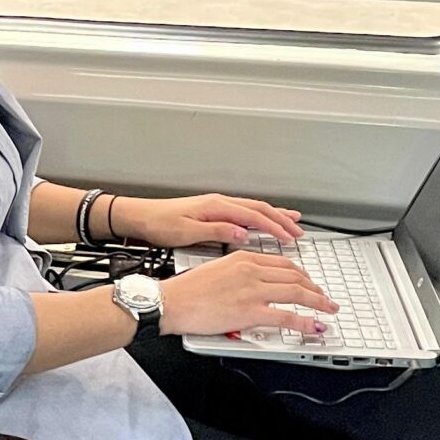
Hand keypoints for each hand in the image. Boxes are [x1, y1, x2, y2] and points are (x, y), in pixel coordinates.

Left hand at [113, 193, 301, 250]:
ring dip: (273, 216)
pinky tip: (262, 222)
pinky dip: (259, 216)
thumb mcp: (187, 231)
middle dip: (281, 220)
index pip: (253, 215)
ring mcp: (216, 205)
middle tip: (299, 232)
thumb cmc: (159, 224)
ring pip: (253, 208)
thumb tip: (242, 232)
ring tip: (292, 222)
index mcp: (216, 206)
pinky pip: (243, 211)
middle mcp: (219, 202)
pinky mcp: (211, 210)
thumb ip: (217, 231)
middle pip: (258, 208)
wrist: (140, 216)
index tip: (290, 237)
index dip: (275, 227)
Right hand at [157, 245, 335, 337]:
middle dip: (314, 288)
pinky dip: (305, 321)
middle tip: (324, 297)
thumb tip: (252, 286)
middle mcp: (251, 270)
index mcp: (243, 258)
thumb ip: (239, 274)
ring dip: (318, 302)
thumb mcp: (216, 269)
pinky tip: (314, 326)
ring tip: (328, 309)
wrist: (171, 301)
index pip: (282, 263)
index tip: (308, 282)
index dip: (301, 274)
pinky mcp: (251, 310)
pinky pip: (286, 316)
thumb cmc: (187, 290)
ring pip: (297, 292)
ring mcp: (253, 290)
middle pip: (295, 276)